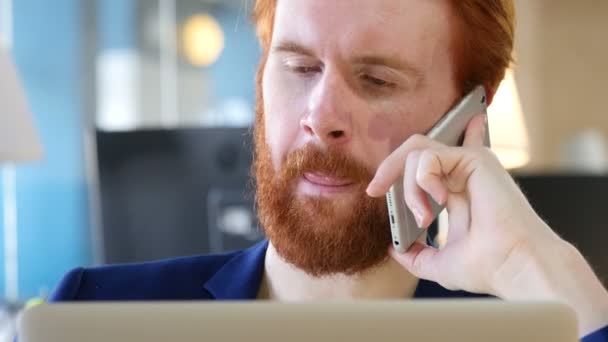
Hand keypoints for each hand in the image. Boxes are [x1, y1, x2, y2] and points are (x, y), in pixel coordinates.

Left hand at [367, 115, 607, 335]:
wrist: (513, 267)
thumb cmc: (487, 266)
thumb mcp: (438, 262)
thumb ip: (415, 254)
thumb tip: (394, 249)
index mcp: (457, 192)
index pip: (432, 161)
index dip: (406, 163)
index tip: (375, 188)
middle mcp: (463, 174)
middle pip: (414, 151)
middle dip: (389, 167)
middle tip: (374, 190)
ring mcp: (469, 164)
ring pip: (416, 152)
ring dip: (409, 188)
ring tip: (424, 217)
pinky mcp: (474, 159)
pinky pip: (428, 156)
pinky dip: (422, 180)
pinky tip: (439, 202)